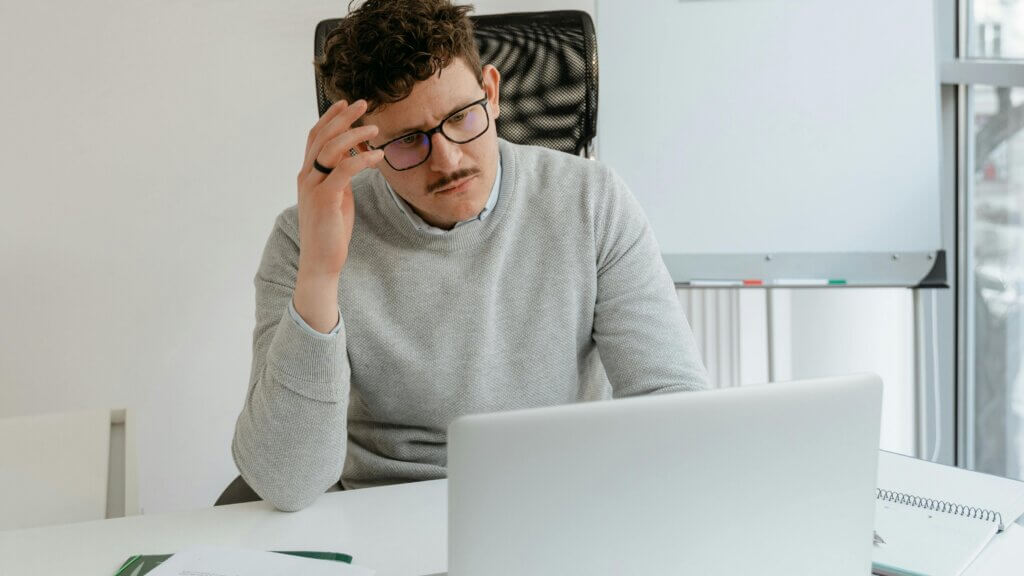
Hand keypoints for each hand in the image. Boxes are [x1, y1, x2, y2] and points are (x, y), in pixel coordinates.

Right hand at [293, 100, 384, 331]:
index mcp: (307, 175)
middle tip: (363, 103)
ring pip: (332, 148)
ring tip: (376, 128)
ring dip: (355, 134)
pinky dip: (362, 158)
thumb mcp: (337, 197)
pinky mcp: (325, 199)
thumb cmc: (331, 231)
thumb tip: (354, 158)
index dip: (329, 118)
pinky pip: (344, 170)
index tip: (346, 103)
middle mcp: (305, 176)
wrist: (320, 261)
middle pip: (322, 136)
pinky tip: (378, 156)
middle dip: (343, 117)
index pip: (315, 137)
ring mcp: (312, 187)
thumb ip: (340, 177)